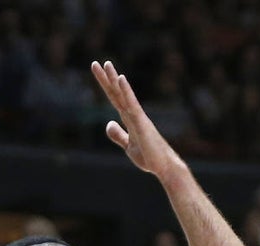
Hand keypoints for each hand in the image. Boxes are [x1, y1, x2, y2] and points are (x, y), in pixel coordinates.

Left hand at [91, 60, 182, 180]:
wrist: (164, 167)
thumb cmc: (150, 157)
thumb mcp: (129, 146)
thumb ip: (119, 134)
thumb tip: (108, 123)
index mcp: (129, 119)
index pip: (114, 98)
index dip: (105, 85)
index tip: (97, 71)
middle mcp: (134, 114)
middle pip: (117, 93)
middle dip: (106, 79)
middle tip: (96, 64)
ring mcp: (138, 117)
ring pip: (124, 95)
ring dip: (115, 80)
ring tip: (107, 64)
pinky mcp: (142, 123)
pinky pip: (132, 104)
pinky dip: (126, 91)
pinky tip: (120, 79)